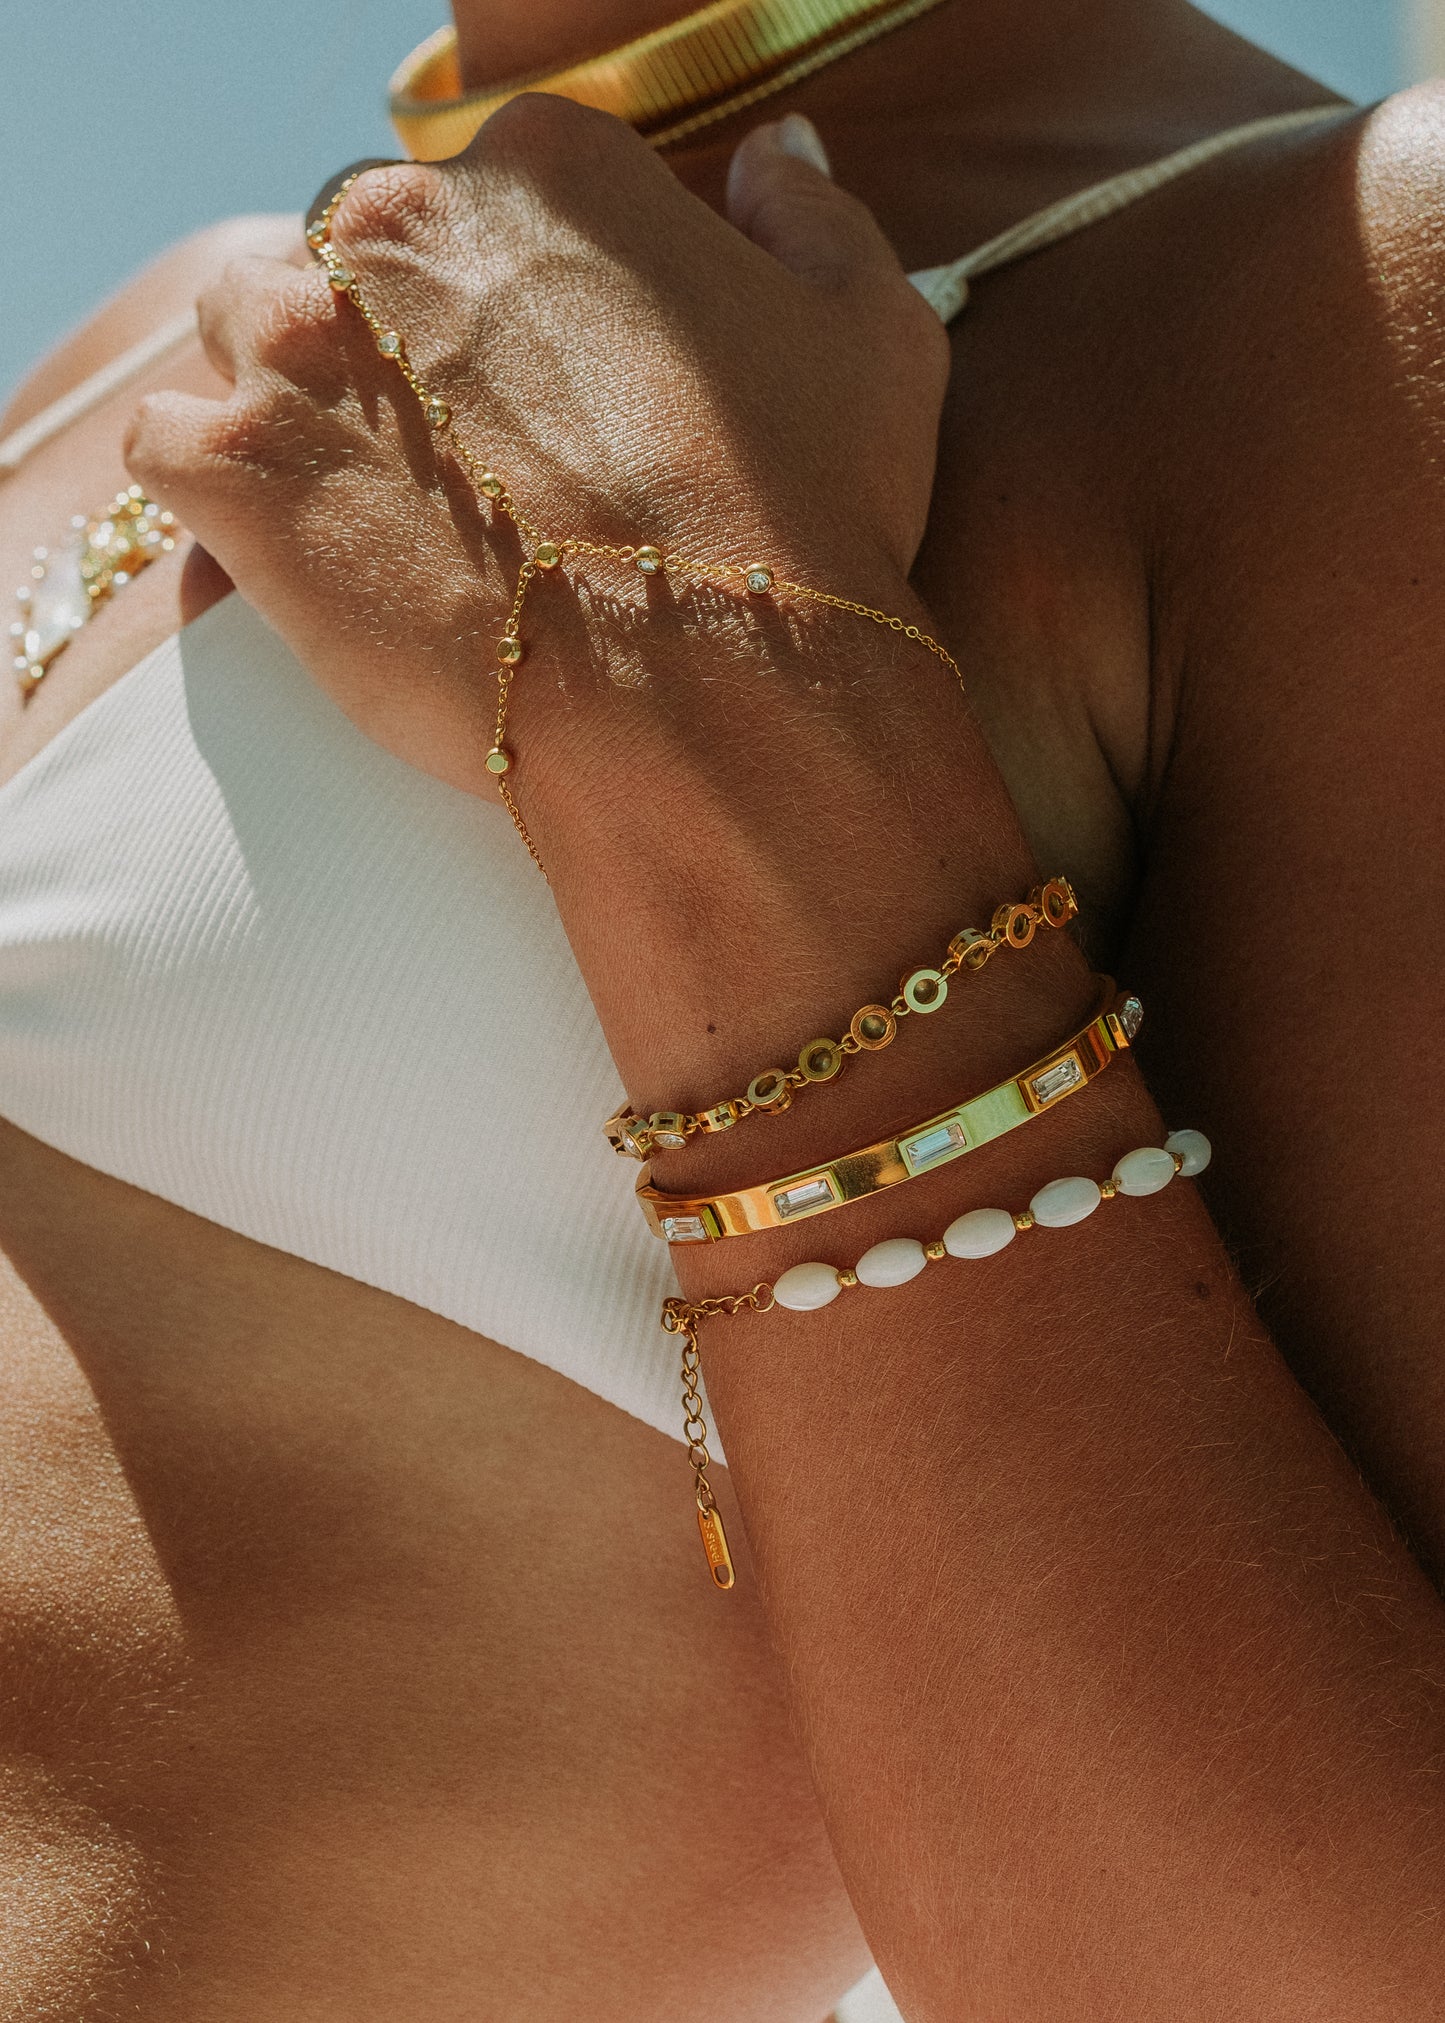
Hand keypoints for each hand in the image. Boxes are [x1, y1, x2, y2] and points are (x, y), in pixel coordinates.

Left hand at [123, 99, 951, 799]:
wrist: (710, 695)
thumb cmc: (807, 522)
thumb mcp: (875, 340)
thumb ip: (814, 219)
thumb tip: (772, 159)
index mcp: (554, 176)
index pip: (494, 198)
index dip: (518, 307)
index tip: (545, 401)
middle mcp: (410, 226)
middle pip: (361, 255)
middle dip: (396, 343)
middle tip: (461, 466)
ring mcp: (306, 342)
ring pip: (249, 327)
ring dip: (293, 394)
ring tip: (367, 502)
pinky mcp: (239, 469)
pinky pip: (172, 445)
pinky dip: (216, 488)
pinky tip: (290, 548)